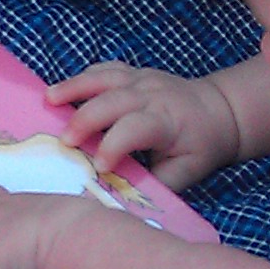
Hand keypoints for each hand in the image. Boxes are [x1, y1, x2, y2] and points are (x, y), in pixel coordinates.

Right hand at [47, 61, 243, 191]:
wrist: (220, 111)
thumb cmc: (201, 146)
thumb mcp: (188, 172)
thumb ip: (156, 184)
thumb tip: (121, 198)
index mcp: (167, 122)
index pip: (136, 128)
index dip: (115, 145)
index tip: (100, 166)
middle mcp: (152, 95)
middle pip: (113, 101)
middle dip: (85, 119)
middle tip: (64, 141)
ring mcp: (142, 78)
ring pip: (104, 78)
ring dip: (74, 87)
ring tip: (48, 99)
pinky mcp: (134, 73)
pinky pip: (105, 70)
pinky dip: (83, 79)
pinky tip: (63, 91)